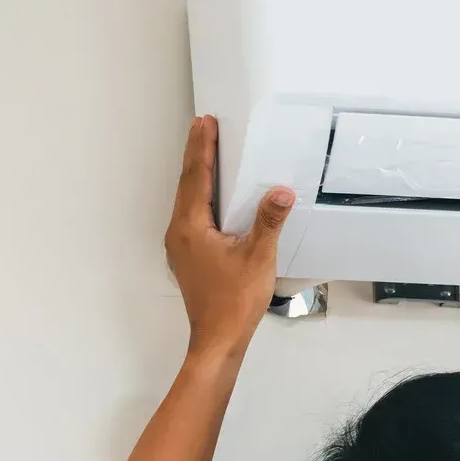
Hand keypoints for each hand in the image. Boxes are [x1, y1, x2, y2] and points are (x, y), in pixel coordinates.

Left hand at [164, 116, 294, 356]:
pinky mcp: (189, 256)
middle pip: (187, 184)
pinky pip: (192, 215)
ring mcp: (181, 246)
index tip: (205, 123)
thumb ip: (268, 221)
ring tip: (208, 153)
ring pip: (188, 200)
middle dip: (196, 154)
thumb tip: (281, 192)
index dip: (201, 148)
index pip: (195, 177)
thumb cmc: (234, 300)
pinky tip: (214, 195)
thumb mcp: (258, 257)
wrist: (218, 338)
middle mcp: (178, 232)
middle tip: (203, 127)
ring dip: (198, 174)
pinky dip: (202, 196)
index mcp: (190, 227)